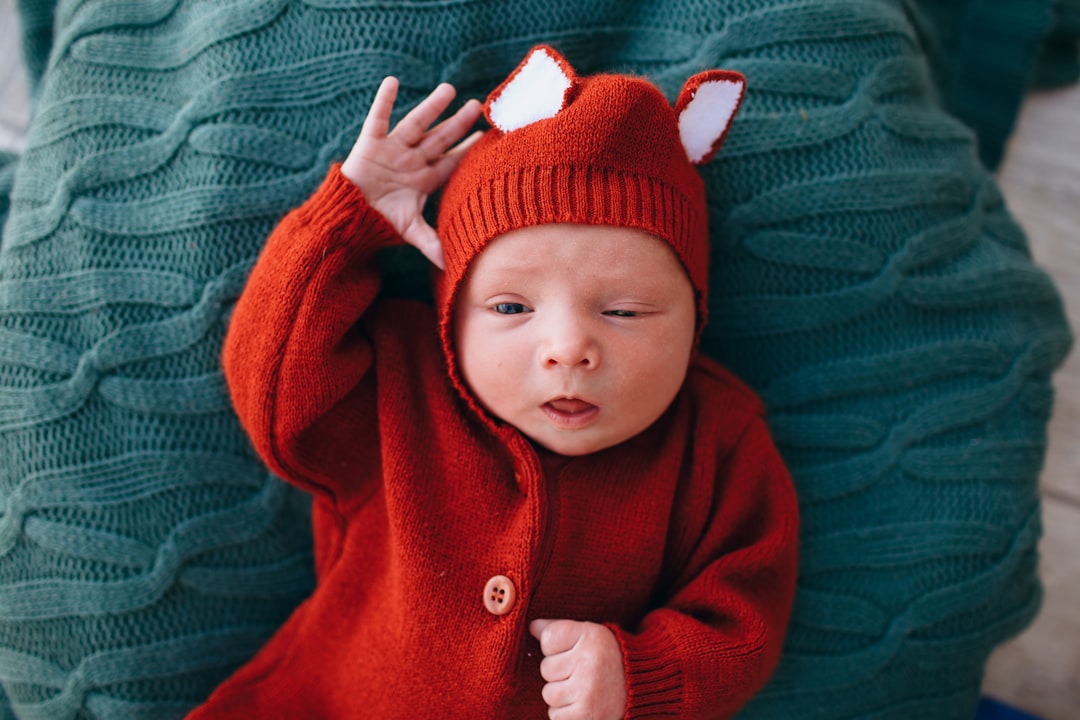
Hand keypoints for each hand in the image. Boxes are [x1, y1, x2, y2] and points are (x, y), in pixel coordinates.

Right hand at [341, 77, 482, 267]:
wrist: (348, 217)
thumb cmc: (380, 222)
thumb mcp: (409, 230)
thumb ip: (431, 243)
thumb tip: (450, 265)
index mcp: (424, 178)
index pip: (451, 161)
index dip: (468, 150)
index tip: (486, 136)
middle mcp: (411, 160)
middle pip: (440, 138)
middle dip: (458, 123)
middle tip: (477, 107)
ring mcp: (392, 149)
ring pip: (416, 124)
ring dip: (431, 107)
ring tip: (449, 89)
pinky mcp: (369, 144)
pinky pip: (378, 118)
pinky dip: (383, 101)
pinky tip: (393, 82)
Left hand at [530, 619, 627, 719]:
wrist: (640, 689)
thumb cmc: (607, 658)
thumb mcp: (589, 635)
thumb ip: (559, 629)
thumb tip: (531, 626)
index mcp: (592, 637)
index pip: (548, 638)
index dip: (556, 647)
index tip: (573, 650)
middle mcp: (590, 662)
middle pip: (546, 668)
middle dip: (559, 672)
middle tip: (581, 672)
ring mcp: (588, 691)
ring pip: (549, 693)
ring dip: (561, 694)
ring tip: (583, 689)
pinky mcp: (587, 715)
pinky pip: (555, 715)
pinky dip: (565, 713)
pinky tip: (583, 704)